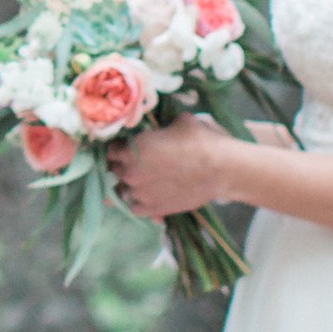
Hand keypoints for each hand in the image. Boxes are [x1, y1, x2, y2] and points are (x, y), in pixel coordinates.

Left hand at [108, 114, 239, 220]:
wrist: (221, 168)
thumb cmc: (201, 140)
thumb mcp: (179, 122)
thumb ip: (160, 127)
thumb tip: (160, 126)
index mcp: (132, 149)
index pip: (111, 149)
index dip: (119, 147)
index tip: (127, 146)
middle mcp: (130, 172)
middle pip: (115, 169)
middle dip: (123, 165)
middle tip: (138, 162)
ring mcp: (140, 193)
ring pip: (122, 189)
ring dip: (130, 184)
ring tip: (145, 180)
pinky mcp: (152, 209)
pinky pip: (134, 207)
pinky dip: (139, 202)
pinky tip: (149, 195)